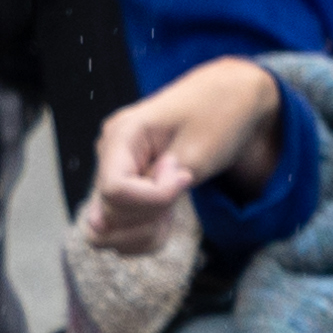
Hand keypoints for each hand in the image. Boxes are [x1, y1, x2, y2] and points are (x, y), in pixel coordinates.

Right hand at [81, 58, 288, 256]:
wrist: (233, 98)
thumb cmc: (218, 116)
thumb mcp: (195, 153)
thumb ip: (153, 191)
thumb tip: (99, 224)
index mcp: (121, 135)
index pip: (115, 192)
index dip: (153, 200)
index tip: (185, 179)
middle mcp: (108, 155)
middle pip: (108, 215)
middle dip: (151, 217)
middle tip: (183, 189)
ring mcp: (112, 173)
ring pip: (104, 232)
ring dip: (143, 233)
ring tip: (174, 209)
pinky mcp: (123, 190)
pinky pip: (117, 231)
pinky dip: (143, 235)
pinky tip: (166, 217)